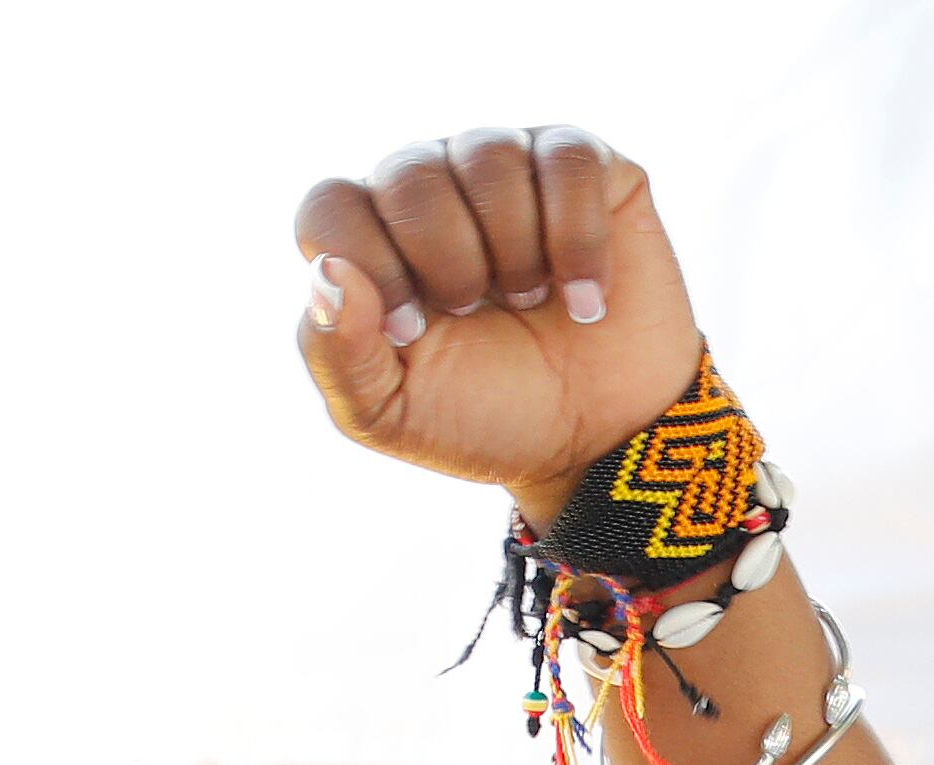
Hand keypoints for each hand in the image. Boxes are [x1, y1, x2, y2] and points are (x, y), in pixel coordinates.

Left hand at [293, 127, 702, 517]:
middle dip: (449, 261)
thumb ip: (335, 354)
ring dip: (515, 250)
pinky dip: (578, 238)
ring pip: (488, 155)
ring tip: (534, 300)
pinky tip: (588, 297)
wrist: (604, 441)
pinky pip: (568, 159)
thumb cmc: (492, 420)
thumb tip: (329, 272)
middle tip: (480, 312)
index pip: (330, 206)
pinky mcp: (585, 167)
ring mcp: (509, 169)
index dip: (369, 263)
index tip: (414, 330)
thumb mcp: (392, 415)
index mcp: (374, 241)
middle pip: (408, 174)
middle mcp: (433, 188)